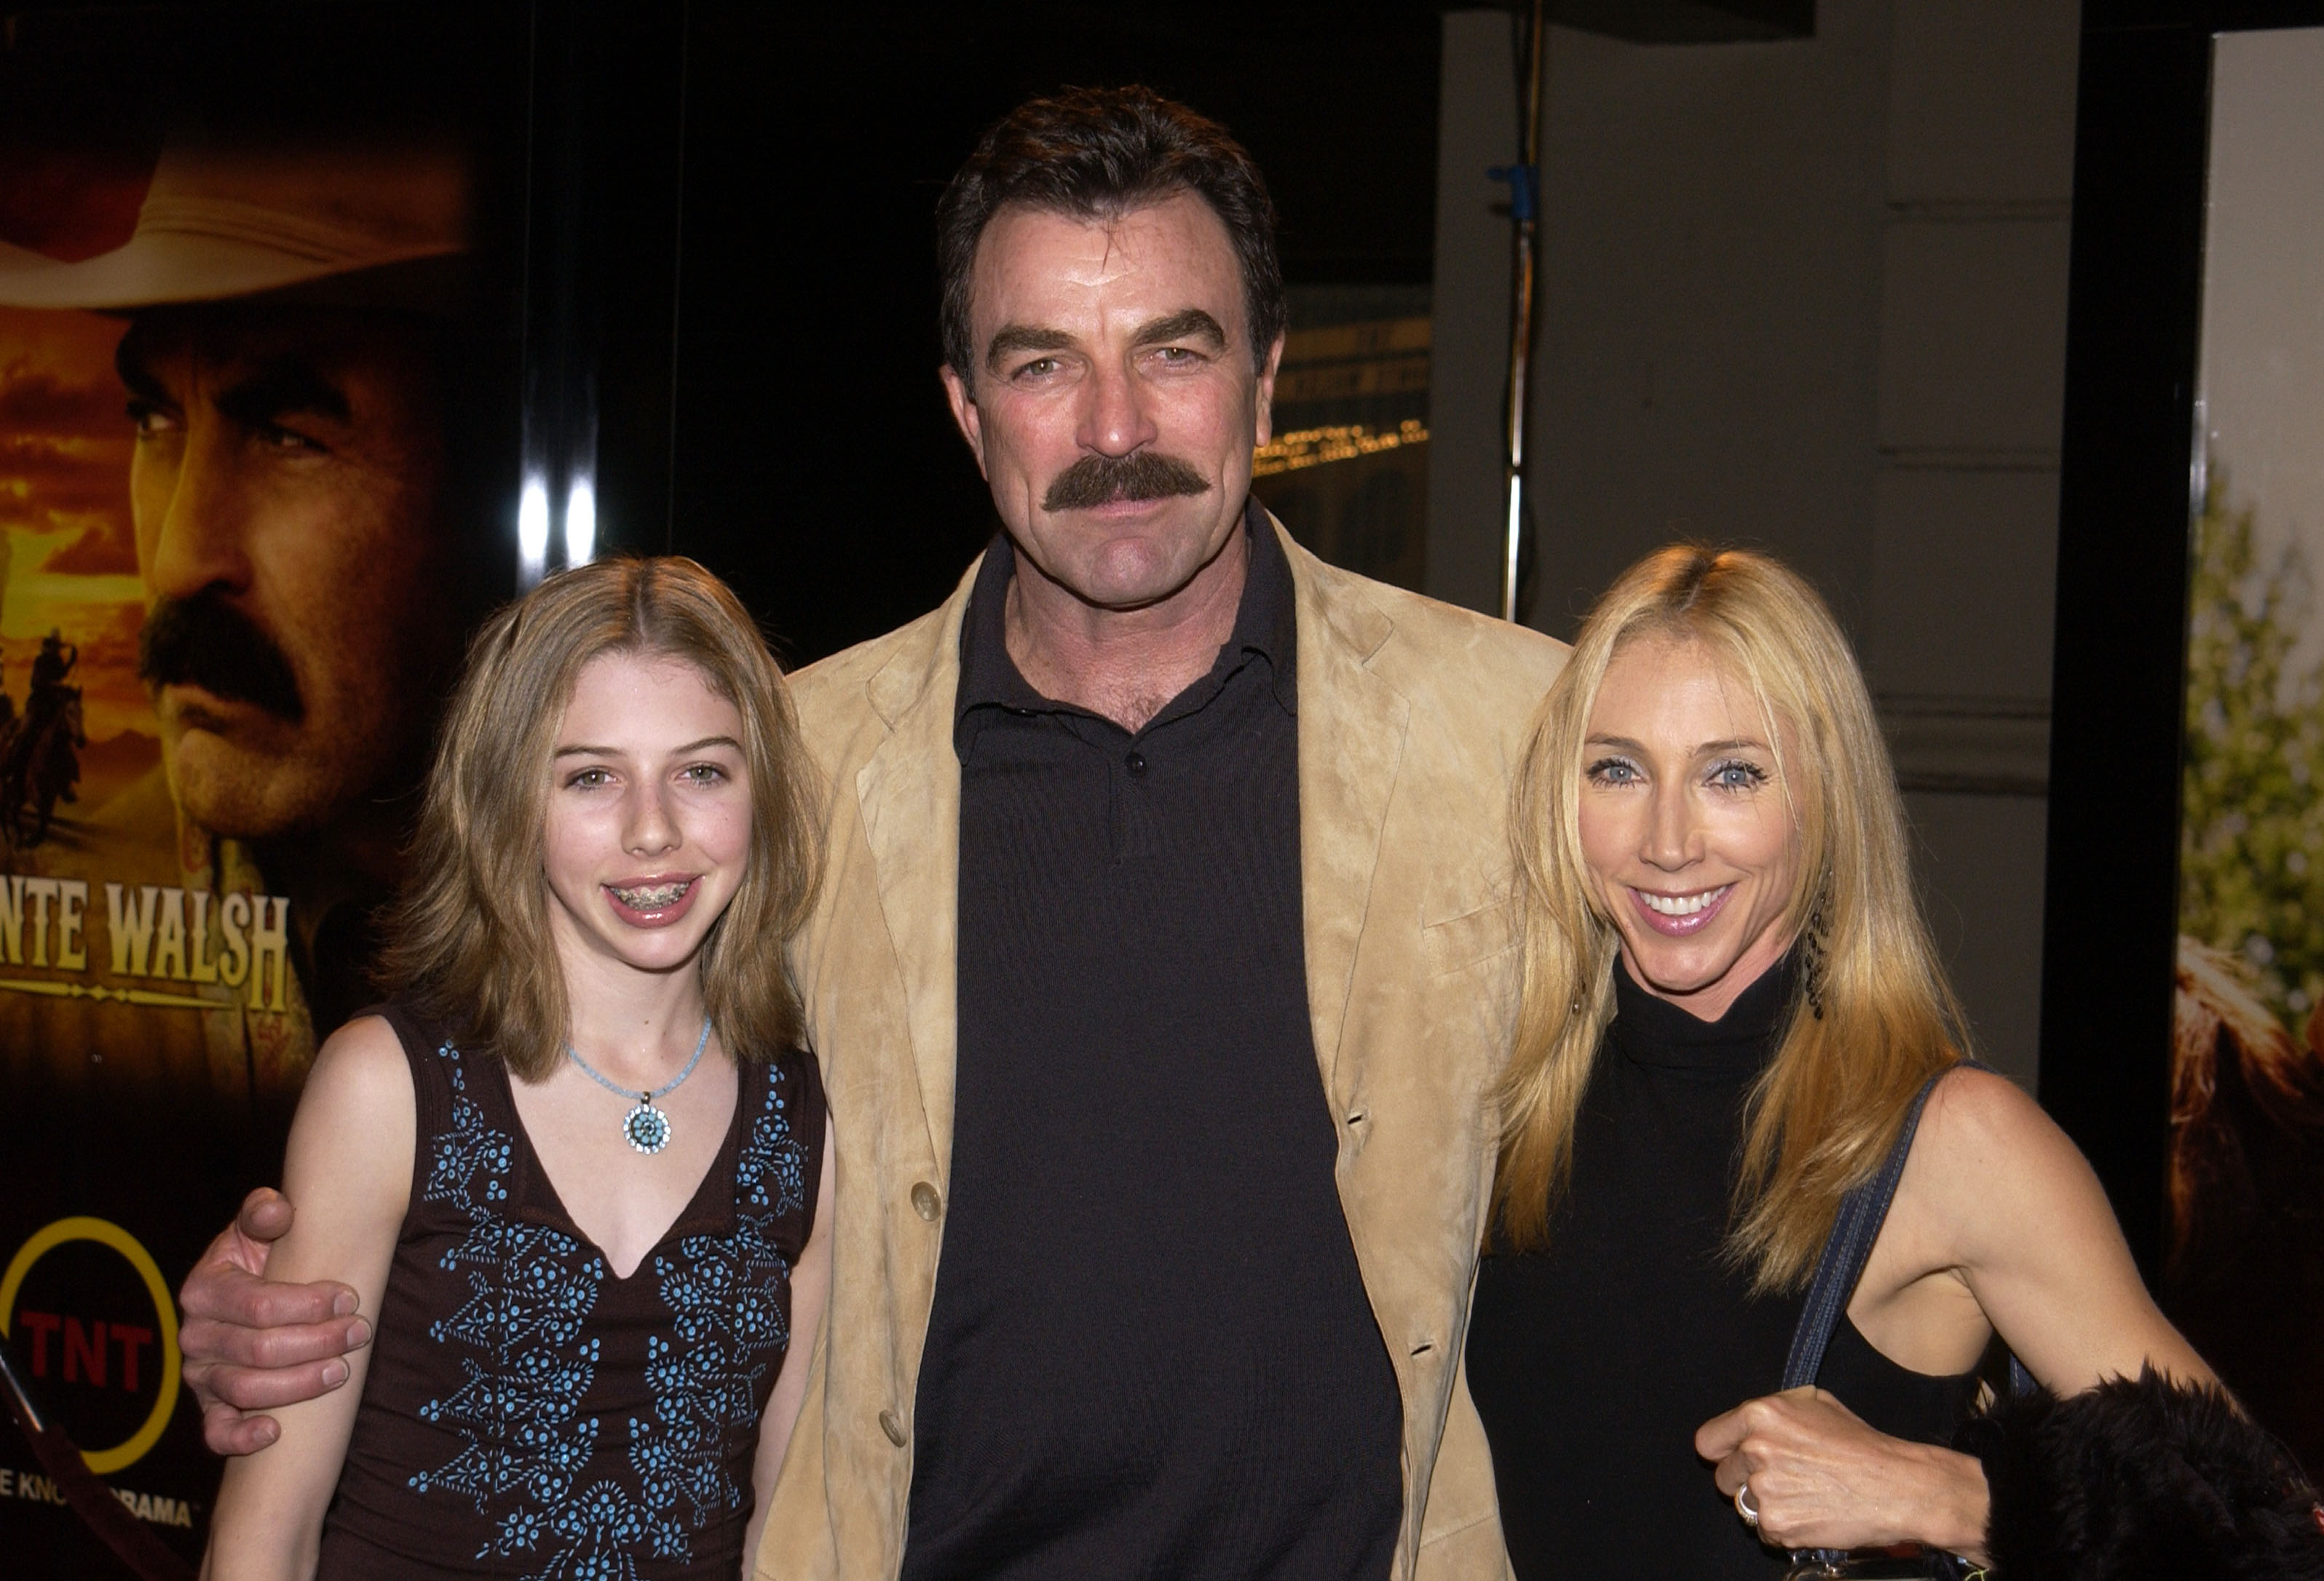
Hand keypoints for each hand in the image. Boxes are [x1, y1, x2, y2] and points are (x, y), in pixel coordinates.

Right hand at [179, 1188, 370, 1454]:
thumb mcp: (260, 1226)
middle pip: (259, 1350)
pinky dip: (241, 1438)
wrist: (247, 1286)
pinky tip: (275, 1432)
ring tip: (342, 1371)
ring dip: (299, 1385)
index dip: (309, 1305)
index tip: (350, 1300)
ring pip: (246, 1390)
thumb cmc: (264, 1255)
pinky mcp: (210, 1406)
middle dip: (317, 1343)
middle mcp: (196, 1334)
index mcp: (205, 1288)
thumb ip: (264, 1212)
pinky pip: (216, 1432)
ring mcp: (201, 1374)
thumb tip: (277, 1210)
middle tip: (359, 1333)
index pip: (259, 1305)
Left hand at [1695, 1386, 1989, 1562]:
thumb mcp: (1816, 1405)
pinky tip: (1811, 1515)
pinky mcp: (1777, 1525)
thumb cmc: (1862, 1445)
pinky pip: (1766, 1531)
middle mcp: (1755, 1450)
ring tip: (1803, 1497)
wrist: (1897, 1486)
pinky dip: (1784, 1528)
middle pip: (1724, 1477)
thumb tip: (1754, 1421)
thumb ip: (1777, 1412)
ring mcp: (1764, 1490)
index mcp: (1760, 1415)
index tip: (1731, 1458)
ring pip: (1744, 1506)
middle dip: (1746, 1480)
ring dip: (1766, 1505)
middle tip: (1782, 1480)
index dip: (1722, 1451)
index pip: (1709, 1440)